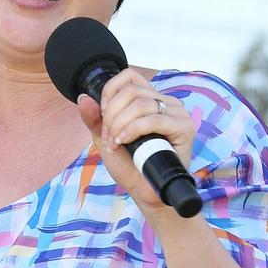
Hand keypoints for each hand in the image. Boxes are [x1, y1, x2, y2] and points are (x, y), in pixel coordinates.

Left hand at [76, 68, 195, 216]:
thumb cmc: (130, 165)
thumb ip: (94, 119)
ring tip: (116, 144)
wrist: (145, 192)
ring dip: (120, 124)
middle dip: (112, 115)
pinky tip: (125, 142)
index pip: (129, 76)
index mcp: (149, 99)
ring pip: (140, 104)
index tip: (103, 115)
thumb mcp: (105, 139)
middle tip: (108, 137)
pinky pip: (154, 119)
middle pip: (131, 90)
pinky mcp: (185, 128)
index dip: (110, 91)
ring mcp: (177, 113)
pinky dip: (133, 129)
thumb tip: (83, 98)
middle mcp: (165, 102)